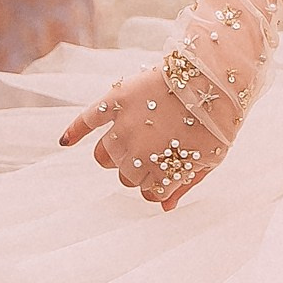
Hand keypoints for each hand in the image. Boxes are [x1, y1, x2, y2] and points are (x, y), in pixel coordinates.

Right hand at [59, 65, 222, 211]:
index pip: (149, 193)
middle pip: (126, 176)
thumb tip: (164, 207)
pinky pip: (87, 120)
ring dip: (116, 154)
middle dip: (141, 168)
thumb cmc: (216, 119)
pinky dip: (74, 131)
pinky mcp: (116, 101)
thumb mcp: (210, 158)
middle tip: (157, 149)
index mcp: (163, 171)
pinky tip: (66, 141)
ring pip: (104, 156)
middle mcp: (138, 154)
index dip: (160, 184)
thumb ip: (186, 185)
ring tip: (131, 141)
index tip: (169, 170)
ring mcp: (124, 127)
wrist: (214, 75)